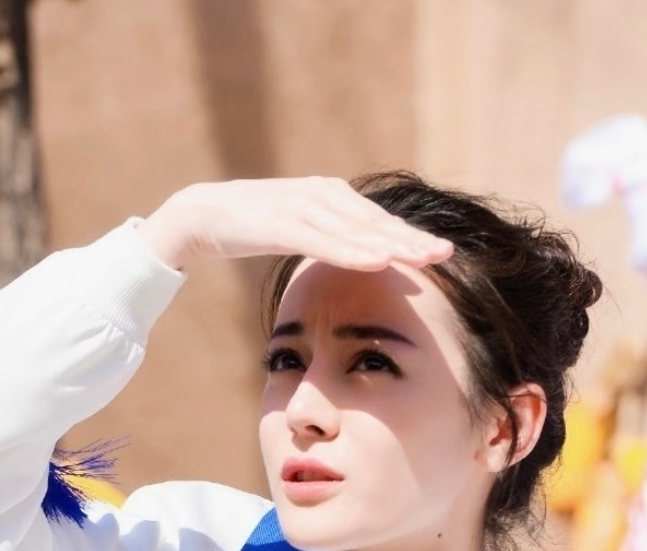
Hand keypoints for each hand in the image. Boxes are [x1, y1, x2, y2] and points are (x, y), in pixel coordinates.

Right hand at [140, 178, 452, 273]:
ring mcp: (303, 206)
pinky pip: (325, 240)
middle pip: (375, 221)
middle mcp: (323, 195)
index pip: (376, 220)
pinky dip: (353, 250)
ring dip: (391, 245)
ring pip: (356, 230)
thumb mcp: (295, 232)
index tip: (440, 252)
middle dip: (411, 238)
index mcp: (329, 196)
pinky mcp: (283, 222)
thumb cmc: (249, 228)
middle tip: (445, 253)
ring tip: (422, 258)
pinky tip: (376, 260)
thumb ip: (325, 238)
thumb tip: (352, 259)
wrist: (201, 214)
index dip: (409, 235)